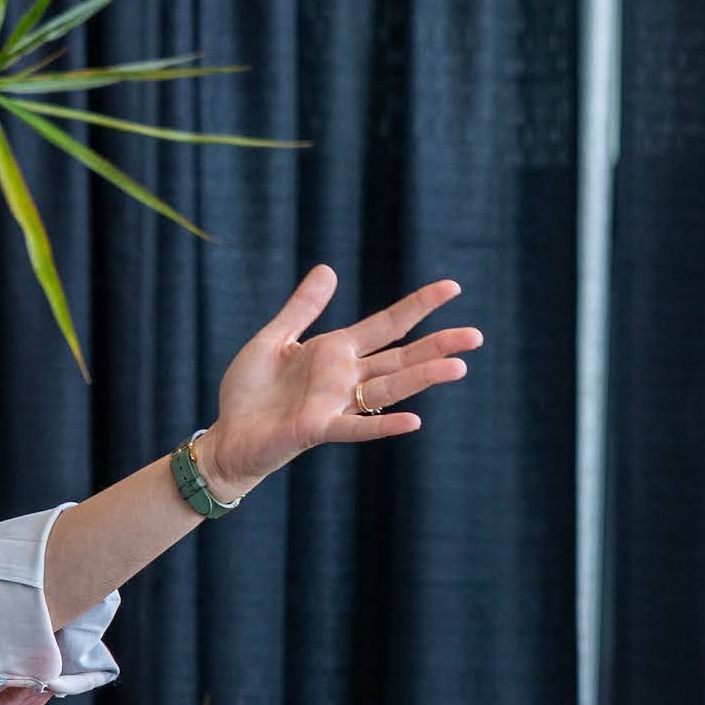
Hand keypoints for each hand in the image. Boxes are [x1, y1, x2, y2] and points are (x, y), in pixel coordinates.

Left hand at [198, 268, 473, 490]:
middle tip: (476, 335)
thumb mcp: (274, 339)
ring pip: (388, 389)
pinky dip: (383, 425)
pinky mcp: (316, 428)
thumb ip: (302, 308)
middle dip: (438, 345)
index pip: (387, 324)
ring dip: (423, 378)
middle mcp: (344, 377)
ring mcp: (334, 404)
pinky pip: (355, 428)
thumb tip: (329, 269)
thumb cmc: (250, 391)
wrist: (228, 435)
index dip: (419, 306)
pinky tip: (414, 421)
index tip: (453, 287)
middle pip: (400, 357)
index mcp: (335, 351)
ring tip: (459, 368)